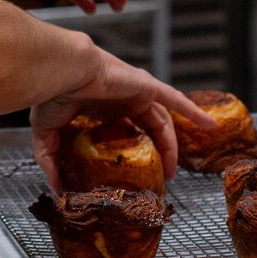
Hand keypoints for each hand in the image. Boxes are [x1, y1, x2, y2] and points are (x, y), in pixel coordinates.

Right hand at [30, 46, 214, 191]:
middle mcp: (123, 99)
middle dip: (157, 152)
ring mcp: (136, 92)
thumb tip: (55, 186)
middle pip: (149, 128)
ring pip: (163, 120)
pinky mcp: (146, 86)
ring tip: (174, 171)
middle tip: (159, 178)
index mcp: (103, 106)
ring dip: (172, 144)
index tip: (136, 171)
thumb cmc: (53, 92)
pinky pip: (175, 100)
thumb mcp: (47, 131)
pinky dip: (192, 111)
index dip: (134, 149)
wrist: (61, 71)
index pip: (126, 128)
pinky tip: (209, 124)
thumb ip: (49, 158)